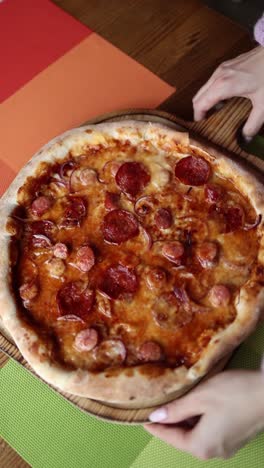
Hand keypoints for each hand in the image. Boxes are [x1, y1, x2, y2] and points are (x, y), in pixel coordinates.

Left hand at [144, 370, 263, 459]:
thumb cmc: (234, 393)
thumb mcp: (200, 397)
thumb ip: (176, 409)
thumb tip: (157, 417)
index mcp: (201, 446)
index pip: (169, 437)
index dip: (154, 425)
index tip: (141, 417)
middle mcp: (213, 452)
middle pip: (183, 439)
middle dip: (169, 423)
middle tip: (156, 407)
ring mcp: (226, 447)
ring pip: (197, 435)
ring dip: (184, 421)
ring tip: (173, 403)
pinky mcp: (235, 438)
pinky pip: (210, 432)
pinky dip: (199, 421)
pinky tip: (196, 405)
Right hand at [193, 46, 263, 138]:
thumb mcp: (263, 105)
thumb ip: (254, 124)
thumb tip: (246, 137)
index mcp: (222, 86)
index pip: (200, 105)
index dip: (198, 118)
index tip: (201, 128)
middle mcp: (217, 76)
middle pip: (198, 97)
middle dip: (199, 111)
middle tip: (207, 123)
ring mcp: (221, 69)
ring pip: (204, 89)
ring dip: (206, 101)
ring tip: (215, 114)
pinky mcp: (227, 65)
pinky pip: (212, 82)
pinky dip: (212, 93)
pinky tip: (225, 100)